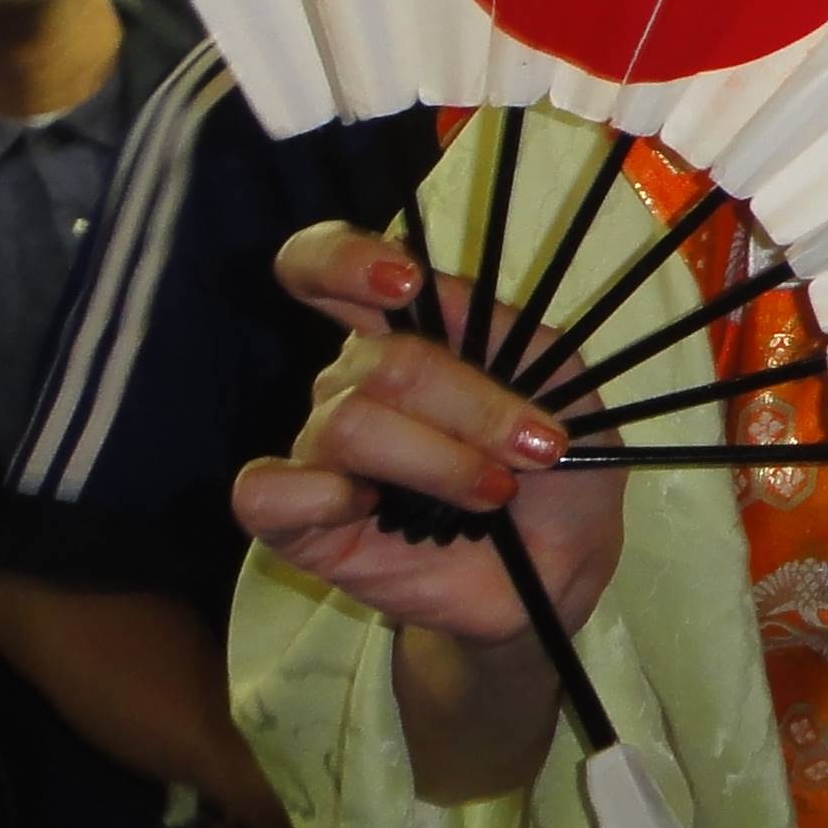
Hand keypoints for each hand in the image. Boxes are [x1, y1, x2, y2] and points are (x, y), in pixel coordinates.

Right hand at [231, 222, 625, 650]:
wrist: (558, 571)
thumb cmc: (559, 470)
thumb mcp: (563, 385)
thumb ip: (503, 330)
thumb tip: (433, 289)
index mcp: (407, 334)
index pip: (326, 267)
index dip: (343, 257)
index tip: (403, 280)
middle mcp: (351, 385)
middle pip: (378, 361)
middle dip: (470, 405)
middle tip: (535, 448)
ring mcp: (320, 454)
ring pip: (346, 426)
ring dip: (437, 459)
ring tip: (493, 493)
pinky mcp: (300, 525)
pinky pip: (264, 493)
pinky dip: (321, 495)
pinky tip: (374, 509)